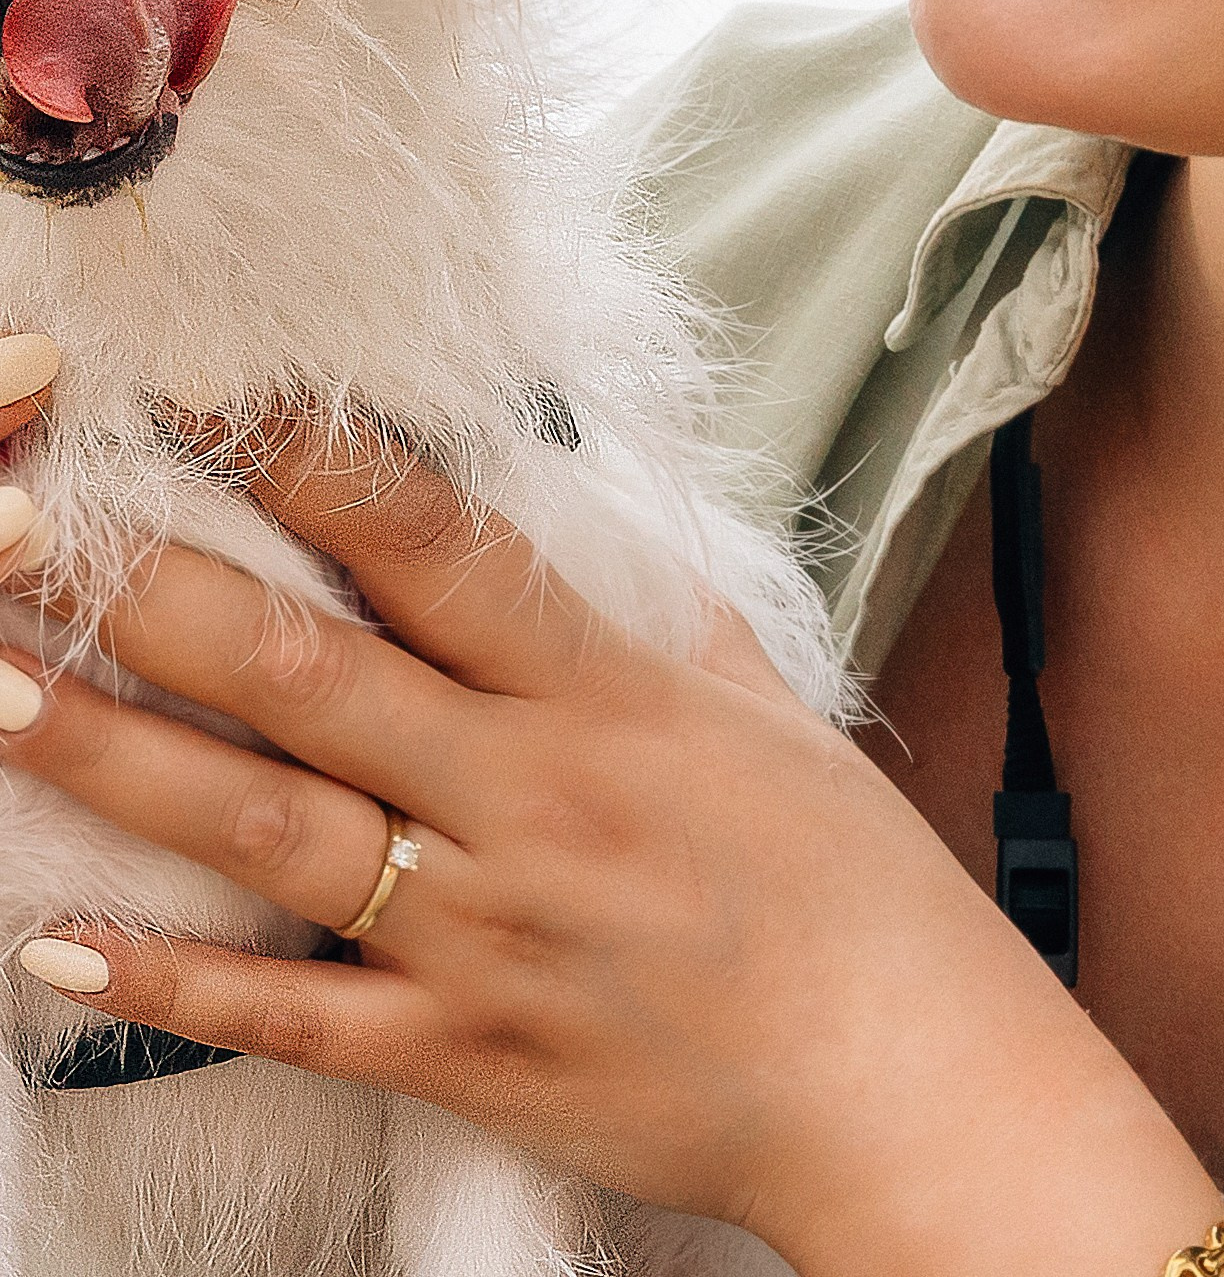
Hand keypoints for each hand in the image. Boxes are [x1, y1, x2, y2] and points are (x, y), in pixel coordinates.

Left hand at [0, 396, 1223, 1276]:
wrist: (895, 1074)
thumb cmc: (838, 874)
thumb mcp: (757, 702)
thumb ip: (647, 600)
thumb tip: (569, 509)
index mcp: (603, 693)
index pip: (434, 548)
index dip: (309, 459)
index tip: (200, 391)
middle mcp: (527, 797)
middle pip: (308, 675)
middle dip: (150, 594)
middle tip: (24, 525)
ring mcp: (485, 933)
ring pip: (269, 829)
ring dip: (117, 759)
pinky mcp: (462, 1054)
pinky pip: (296, 1017)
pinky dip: (177, 983)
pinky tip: (59, 941)